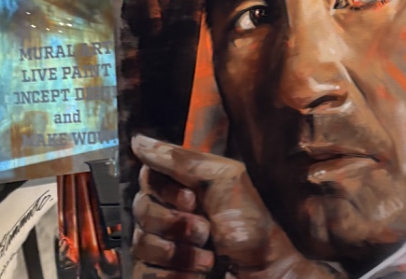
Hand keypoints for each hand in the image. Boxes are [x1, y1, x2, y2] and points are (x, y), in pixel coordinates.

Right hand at [130, 135, 343, 278]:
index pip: (148, 177)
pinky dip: (175, 275)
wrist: (267, 275)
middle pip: (140, 209)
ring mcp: (165, 247)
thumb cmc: (252, 228)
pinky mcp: (161, 275)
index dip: (166, 189)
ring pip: (140, 243)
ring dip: (178, 253)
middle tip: (206, 231)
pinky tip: (200, 275)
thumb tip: (138, 140)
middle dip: (175, 224)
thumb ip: (181, 160)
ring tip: (210, 258)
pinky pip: (144, 272)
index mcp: (185, 187)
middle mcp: (172, 213)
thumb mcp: (225, 181)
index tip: (193, 199)